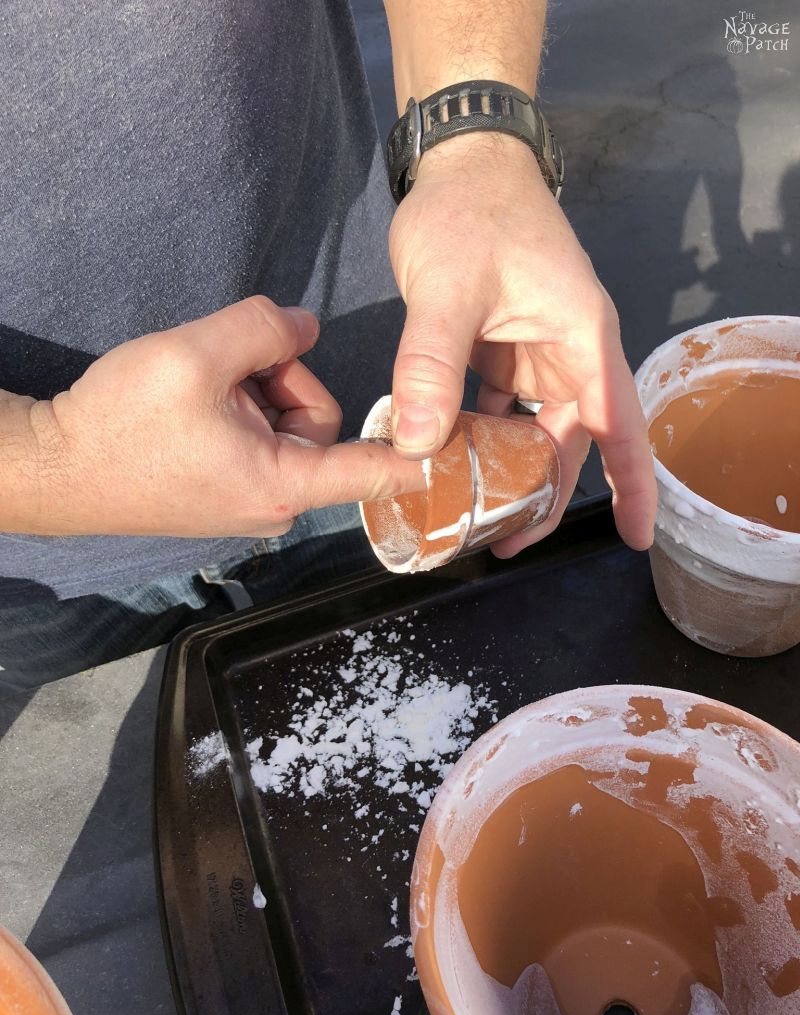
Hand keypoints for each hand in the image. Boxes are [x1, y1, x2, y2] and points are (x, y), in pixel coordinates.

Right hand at [27, 297, 422, 536]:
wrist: (55, 467)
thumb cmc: (122, 421)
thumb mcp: (196, 354)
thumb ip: (265, 329)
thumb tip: (305, 326)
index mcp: (283, 482)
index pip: (374, 470)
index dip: (421, 454)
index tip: (468, 448)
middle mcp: (276, 501)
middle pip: (320, 422)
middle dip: (283, 378)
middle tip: (229, 362)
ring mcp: (249, 499)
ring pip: (285, 425)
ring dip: (254, 388)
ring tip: (199, 381)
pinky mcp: (224, 489)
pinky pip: (257, 438)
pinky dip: (237, 407)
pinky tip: (193, 398)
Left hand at [388, 133, 655, 551]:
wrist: (461, 159)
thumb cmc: (469, 212)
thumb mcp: (447, 289)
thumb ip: (431, 365)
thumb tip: (414, 445)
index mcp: (583, 339)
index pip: (620, 425)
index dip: (632, 486)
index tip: (634, 537)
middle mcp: (570, 351)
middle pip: (570, 440)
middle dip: (542, 494)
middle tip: (501, 541)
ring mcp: (537, 350)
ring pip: (534, 428)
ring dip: (509, 469)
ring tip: (474, 513)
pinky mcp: (505, 346)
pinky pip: (501, 406)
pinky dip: (480, 435)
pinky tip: (450, 459)